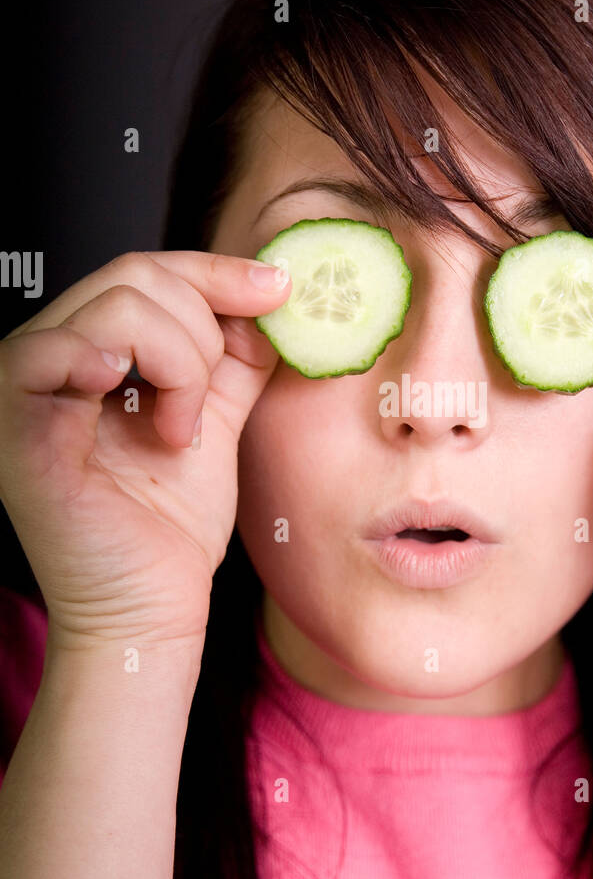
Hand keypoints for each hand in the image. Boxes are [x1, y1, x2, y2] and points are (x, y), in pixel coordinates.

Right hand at [0, 251, 290, 648]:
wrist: (152, 607)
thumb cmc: (171, 526)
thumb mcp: (219, 418)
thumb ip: (236, 356)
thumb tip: (269, 294)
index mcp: (92, 350)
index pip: (149, 272)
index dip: (218, 271)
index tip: (280, 290)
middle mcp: (50, 356)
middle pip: (135, 275)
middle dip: (203, 332)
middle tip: (209, 406)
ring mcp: (24, 385)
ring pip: (115, 304)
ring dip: (179, 363)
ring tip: (180, 430)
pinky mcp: (12, 423)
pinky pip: (52, 350)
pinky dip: (114, 363)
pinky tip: (149, 412)